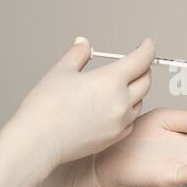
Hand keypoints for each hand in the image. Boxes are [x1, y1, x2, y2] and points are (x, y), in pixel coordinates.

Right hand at [11, 37, 155, 169]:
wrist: (38, 141)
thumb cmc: (46, 108)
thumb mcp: (61, 71)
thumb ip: (78, 55)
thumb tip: (83, 44)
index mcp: (111, 80)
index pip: (142, 59)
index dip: (148, 48)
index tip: (148, 44)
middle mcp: (122, 101)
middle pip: (146, 80)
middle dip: (143, 68)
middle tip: (134, 63)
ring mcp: (122, 120)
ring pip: (140, 100)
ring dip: (136, 90)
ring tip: (118, 86)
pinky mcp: (117, 136)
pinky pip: (132, 119)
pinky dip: (128, 110)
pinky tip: (113, 107)